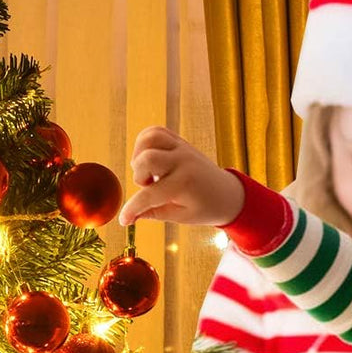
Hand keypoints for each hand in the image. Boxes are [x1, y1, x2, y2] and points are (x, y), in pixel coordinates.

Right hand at [118, 126, 244, 226]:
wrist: (226, 193)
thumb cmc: (204, 208)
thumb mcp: (180, 216)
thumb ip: (153, 213)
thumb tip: (129, 217)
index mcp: (184, 183)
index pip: (149, 196)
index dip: (132, 209)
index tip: (124, 220)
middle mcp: (182, 161)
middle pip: (146, 159)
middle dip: (139, 176)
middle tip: (149, 186)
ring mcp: (181, 148)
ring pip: (148, 139)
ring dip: (140, 156)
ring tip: (149, 172)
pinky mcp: (179, 141)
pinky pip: (155, 132)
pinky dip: (145, 143)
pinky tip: (149, 159)